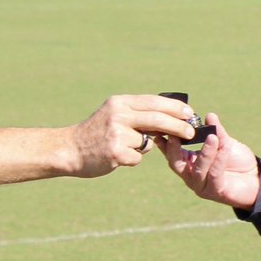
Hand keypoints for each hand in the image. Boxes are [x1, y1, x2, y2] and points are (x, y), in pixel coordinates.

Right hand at [71, 94, 198, 176]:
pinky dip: (132, 159)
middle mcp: (119, 114)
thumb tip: (172, 117)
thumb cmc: (97, 132)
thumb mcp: (115, 113)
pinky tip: (115, 156)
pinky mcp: (115, 152)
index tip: (190, 113)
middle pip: (158, 119)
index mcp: (120, 102)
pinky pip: (137, 158)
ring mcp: (116, 133)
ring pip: (147, 142)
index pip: (154, 101)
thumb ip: (138, 113)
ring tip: (122, 146)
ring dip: (141, 147)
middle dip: (178, 126)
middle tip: (191, 132)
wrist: (69, 149)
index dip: (175, 107)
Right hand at [161, 113, 260, 209]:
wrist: (256, 179)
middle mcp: (191, 176)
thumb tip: (209, 115)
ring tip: (212, 137)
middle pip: (175, 163)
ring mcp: (202, 186)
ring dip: (205, 153)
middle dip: (174, 149)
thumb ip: (216, 131)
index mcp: (189, 163)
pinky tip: (224, 148)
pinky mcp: (216, 191)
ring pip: (197, 169)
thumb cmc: (238, 161)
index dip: (164, 142)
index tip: (160, 129)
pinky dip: (219, 160)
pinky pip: (214, 174)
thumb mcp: (225, 143)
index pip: (172, 153)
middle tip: (177, 133)